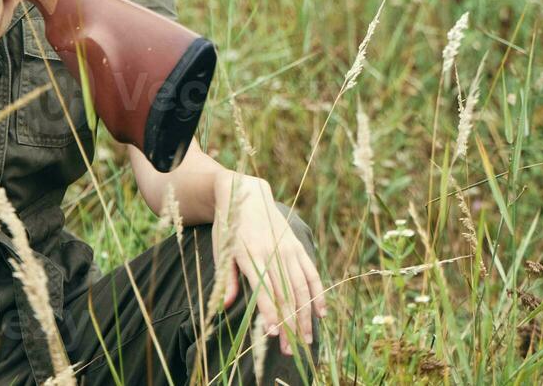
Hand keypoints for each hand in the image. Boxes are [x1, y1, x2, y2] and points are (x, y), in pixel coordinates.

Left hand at [213, 175, 325, 356]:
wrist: (245, 192)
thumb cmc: (229, 226)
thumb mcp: (221, 251)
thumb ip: (227, 279)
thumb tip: (225, 306)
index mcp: (249, 255)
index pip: (263, 290)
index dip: (270, 313)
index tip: (274, 334)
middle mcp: (271, 252)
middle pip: (285, 295)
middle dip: (289, 324)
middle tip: (292, 350)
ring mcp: (287, 248)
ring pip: (301, 288)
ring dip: (306, 316)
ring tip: (308, 339)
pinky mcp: (297, 245)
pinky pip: (311, 273)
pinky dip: (318, 293)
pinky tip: (321, 313)